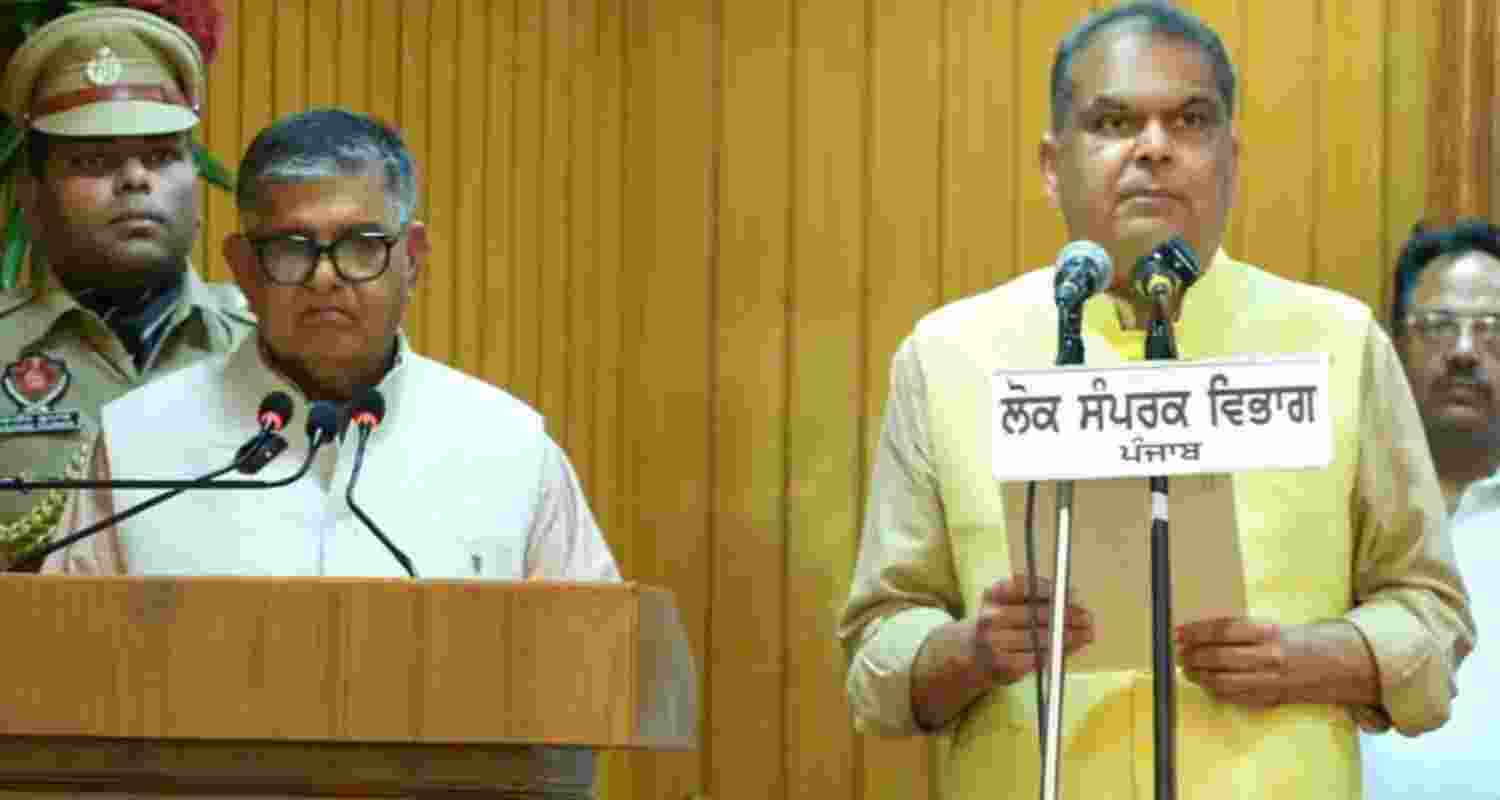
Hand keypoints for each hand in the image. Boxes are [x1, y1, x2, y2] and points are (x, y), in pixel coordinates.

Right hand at [971, 574, 1093, 685]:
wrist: (969, 653)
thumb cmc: (997, 624)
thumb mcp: (1005, 601)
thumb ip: (1034, 597)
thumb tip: (1072, 595)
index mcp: (991, 595)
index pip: (1024, 587)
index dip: (1052, 590)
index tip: (1074, 594)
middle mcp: (990, 618)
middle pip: (1035, 614)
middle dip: (1066, 616)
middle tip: (1087, 617)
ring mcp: (995, 643)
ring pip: (1040, 638)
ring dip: (1068, 637)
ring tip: (1086, 635)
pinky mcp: (1003, 666)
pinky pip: (1037, 658)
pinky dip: (1057, 652)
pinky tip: (1068, 648)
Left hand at [1176, 617, 1296, 706]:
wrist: (1334, 665)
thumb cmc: (1294, 642)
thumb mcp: (1269, 626)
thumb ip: (1236, 629)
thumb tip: (1194, 632)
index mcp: (1268, 633)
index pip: (1221, 631)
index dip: (1194, 632)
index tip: (1178, 633)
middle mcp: (1269, 657)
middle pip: (1217, 657)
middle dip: (1191, 656)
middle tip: (1178, 653)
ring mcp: (1269, 680)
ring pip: (1221, 681)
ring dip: (1197, 675)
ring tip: (1186, 669)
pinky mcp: (1269, 699)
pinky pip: (1232, 697)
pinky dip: (1212, 691)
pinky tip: (1204, 683)